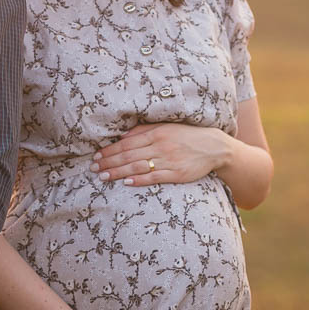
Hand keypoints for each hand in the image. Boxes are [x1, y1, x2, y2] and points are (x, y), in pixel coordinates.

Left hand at [91, 123, 230, 186]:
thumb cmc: (187, 135)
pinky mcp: (177, 174)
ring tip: (103, 177)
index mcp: (156, 133)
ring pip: (138, 167)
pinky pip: (155, 178)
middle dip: (109, 162)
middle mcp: (160, 146)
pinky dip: (140, 180)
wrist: (215, 147)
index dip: (110, 150)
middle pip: (129, 155)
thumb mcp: (166, 127)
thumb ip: (143, 131)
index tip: (96, 157)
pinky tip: (126, 183)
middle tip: (93, 169)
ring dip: (119, 172)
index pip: (127, 143)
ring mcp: (169, 161)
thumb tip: (121, 136)